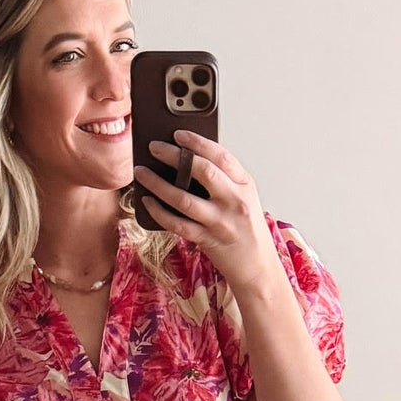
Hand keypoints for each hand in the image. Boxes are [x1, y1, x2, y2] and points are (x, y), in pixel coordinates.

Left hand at [133, 132, 283, 298]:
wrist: (258, 267)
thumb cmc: (246, 229)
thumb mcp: (244, 198)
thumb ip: (223, 180)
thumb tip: (185, 160)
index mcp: (244, 184)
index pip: (221, 156)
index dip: (198, 142)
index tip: (178, 134)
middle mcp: (234, 201)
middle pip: (203, 171)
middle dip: (174, 156)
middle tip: (154, 147)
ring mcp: (221, 222)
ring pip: (184, 199)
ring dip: (158, 184)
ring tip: (142, 173)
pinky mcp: (208, 240)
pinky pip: (178, 224)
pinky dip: (159, 212)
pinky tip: (147, 202)